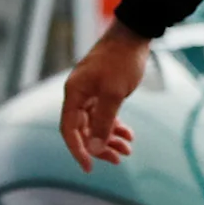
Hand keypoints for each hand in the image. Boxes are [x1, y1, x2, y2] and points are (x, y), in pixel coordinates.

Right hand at [60, 24, 154, 169]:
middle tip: (119, 160)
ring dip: (110, 138)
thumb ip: (103, 122)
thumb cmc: (122, 61)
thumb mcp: (114, 94)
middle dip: (99, 146)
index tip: (90, 168)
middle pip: (82, 129)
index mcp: (74, 93)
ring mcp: (90, 92)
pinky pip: (104, 114)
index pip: (69, 130)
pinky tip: (128, 135)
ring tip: (128, 150)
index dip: (78, 150)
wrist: (134, 36)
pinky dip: (115, 126)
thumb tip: (94, 148)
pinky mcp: (102, 90)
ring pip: (95, 123)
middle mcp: (78, 94)